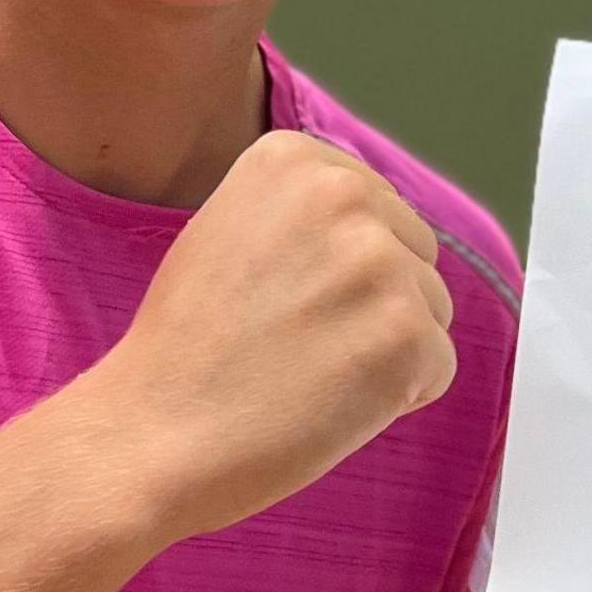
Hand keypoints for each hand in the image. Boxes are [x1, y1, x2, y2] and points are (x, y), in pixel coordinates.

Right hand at [77, 131, 458, 539]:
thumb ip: (304, 215)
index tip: (280, 298)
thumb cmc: (185, 347)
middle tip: (295, 343)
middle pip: (415, 253)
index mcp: (295, 158)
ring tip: (307, 373)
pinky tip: (329, 405)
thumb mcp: (228, 229)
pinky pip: (438, 367)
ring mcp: (380, 265)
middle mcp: (344, 194)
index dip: (338, 270)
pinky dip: (398, 398)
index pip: (377, 210)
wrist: (153, 433)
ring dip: (386, 350)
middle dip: (373, 304)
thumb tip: (378, 229)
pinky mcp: (407, 336)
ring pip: (432, 311)